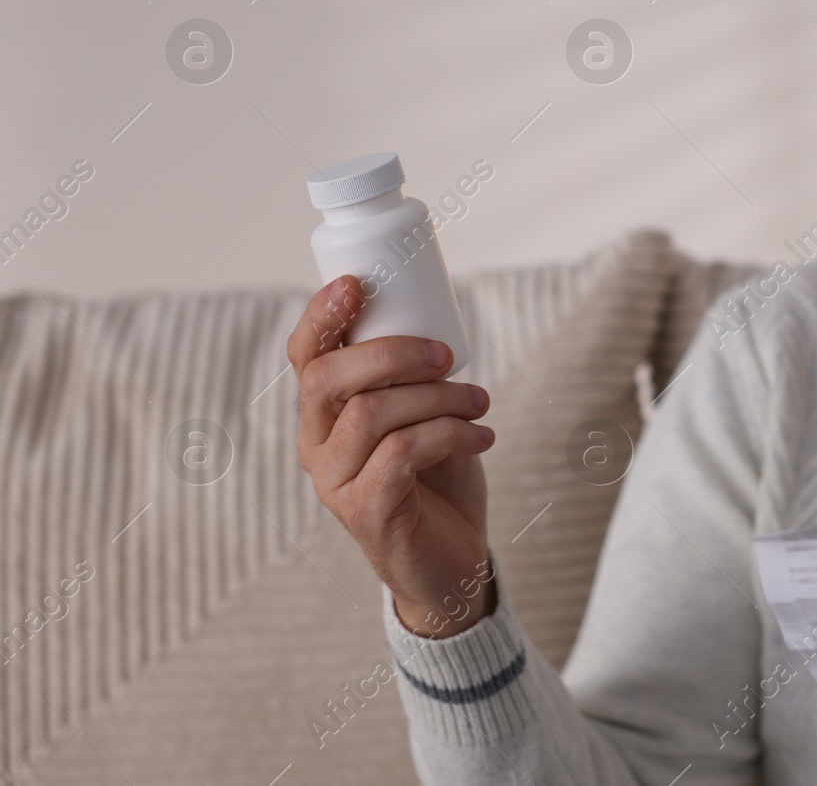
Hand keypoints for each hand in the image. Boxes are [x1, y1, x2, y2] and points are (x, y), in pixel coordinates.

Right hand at [290, 275, 496, 638]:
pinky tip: (483, 437)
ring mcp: (335, 482)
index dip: (321, 316)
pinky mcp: (366, 513)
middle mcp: (316, 445)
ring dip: (437, 397)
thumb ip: (414, 379)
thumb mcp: (423, 417)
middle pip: (329, 378)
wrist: (451, 562)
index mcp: (324, 413)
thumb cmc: (438, 480)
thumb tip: (436, 322)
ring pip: (372, 414)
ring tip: (480, 402)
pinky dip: (450, 434)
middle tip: (449, 355)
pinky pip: (401, 455)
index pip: (305, 356)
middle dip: (393, 353)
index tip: (356, 283)